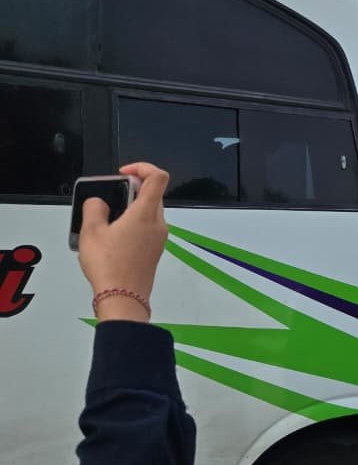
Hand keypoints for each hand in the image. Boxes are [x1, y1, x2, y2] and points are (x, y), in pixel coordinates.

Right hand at [78, 163, 169, 322]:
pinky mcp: (155, 250)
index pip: (158, 177)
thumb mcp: (91, 231)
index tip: (125, 172)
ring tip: (107, 220)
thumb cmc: (111, 267)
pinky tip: (113, 235)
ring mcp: (160, 238)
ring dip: (131, 208)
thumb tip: (98, 202)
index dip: (142, 167)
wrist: (123, 297)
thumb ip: (94, 208)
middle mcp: (158, 224)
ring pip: (149, 212)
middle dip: (131, 190)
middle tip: (110, 198)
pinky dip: (133, 223)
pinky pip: (148, 228)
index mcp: (146, 213)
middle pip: (153, 194)